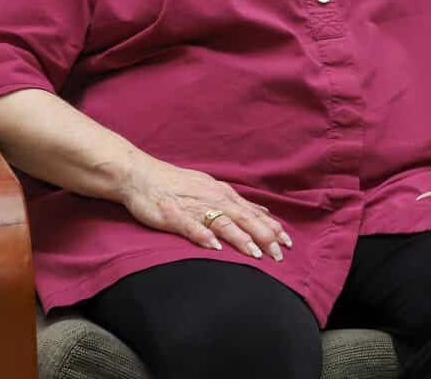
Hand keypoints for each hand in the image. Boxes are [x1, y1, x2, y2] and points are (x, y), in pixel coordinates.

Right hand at [116, 156, 292, 260]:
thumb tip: (262, 211)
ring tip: (255, 254)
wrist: (142, 176)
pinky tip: (214, 247)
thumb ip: (236, 203)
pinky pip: (191, 227)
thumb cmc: (178, 184)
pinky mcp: (174, 215)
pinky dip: (204, 236)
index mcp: (223, 195)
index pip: (253, 213)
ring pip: (222, 223)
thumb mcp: (212, 189)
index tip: (289, 242)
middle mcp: (213, 199)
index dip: (271, 227)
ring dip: (240, 238)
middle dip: (263, 237)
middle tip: (279, 254)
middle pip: (244, 219)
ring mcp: (194, 207)